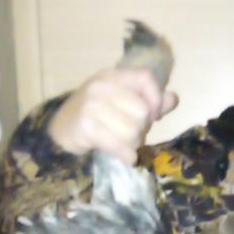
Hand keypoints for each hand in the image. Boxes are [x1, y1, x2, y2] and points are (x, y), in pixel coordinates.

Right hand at [47, 67, 178, 164]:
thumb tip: (173, 99)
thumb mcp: (121, 101)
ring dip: (132, 144)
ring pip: (132, 131)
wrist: (61, 129)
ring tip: (122, 143)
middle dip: (141, 128)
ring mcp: (92, 105)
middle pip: (142, 111)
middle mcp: (102, 86)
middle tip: (129, 133)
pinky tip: (126, 157)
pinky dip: (126, 155)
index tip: (154, 116)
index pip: (145, 77)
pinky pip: (118, 144)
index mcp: (113, 76)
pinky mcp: (86, 126)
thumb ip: (148, 100)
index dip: (156, 98)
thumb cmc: (96, 115)